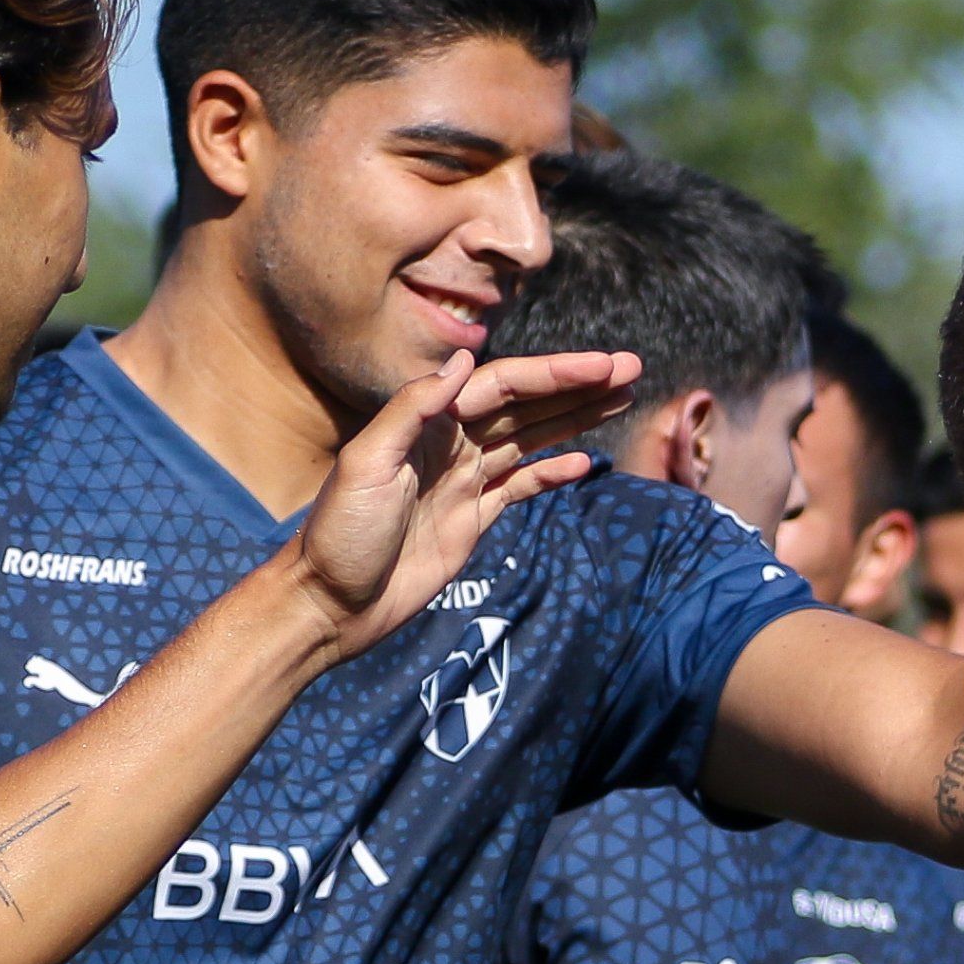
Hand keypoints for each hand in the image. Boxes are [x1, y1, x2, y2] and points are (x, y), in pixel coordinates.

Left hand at [284, 346, 642, 661]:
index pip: (504, 386)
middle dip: (578, 387)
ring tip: (622, 400)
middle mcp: (451, 443)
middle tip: (632, 369)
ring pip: (531, 438)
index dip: (556, 373)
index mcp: (429, 422)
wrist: (331, 603)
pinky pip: (520, 485)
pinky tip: (585, 462)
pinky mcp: (472, 519)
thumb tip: (466, 360)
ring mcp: (464, 481)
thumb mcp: (366, 463)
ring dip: (575, 418)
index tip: (602, 365)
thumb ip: (412, 408)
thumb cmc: (340, 534)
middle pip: (527, 405)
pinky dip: (552, 472)